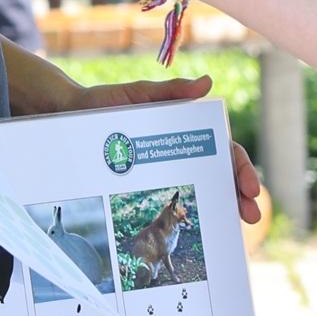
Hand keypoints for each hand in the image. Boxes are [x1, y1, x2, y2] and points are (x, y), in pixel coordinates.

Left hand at [66, 77, 264, 229]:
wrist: (66, 120)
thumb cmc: (103, 103)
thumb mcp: (136, 94)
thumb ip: (171, 91)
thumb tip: (207, 84)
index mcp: (186, 129)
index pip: (224, 148)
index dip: (240, 167)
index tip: (249, 186)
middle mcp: (181, 151)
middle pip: (220, 173)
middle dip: (240, 194)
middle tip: (250, 214)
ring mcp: (165, 169)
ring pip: (203, 189)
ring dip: (223, 207)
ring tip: (234, 224)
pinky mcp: (145, 184)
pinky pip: (170, 204)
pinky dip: (189, 217)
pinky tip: (199, 231)